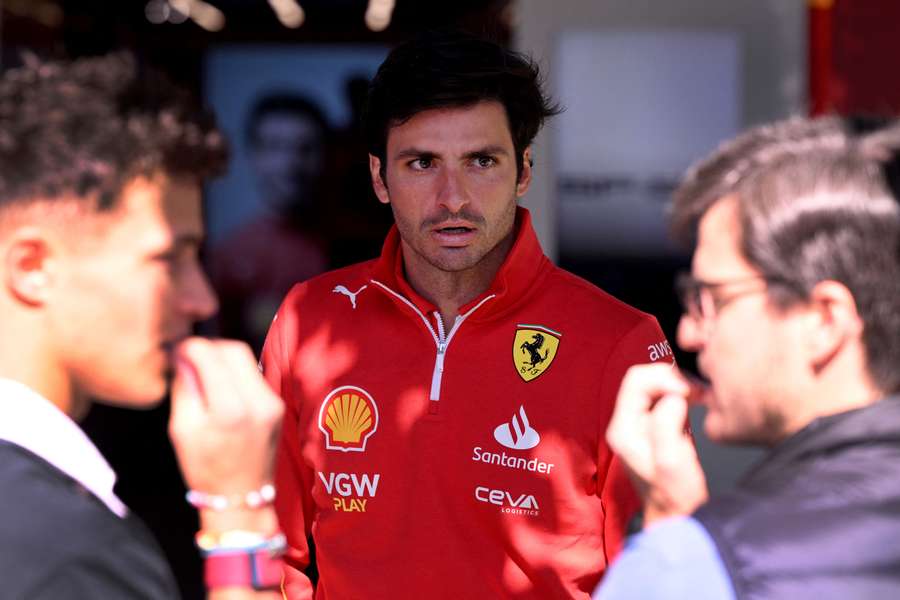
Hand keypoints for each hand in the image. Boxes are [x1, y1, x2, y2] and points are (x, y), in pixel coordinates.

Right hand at [168, 337, 283, 498]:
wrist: (242, 496)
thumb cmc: (205, 468)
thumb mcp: (182, 430)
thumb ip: (184, 388)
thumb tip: (183, 356)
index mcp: (230, 410)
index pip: (211, 354)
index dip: (190, 347)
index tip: (177, 352)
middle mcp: (258, 401)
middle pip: (234, 349)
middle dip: (209, 348)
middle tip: (190, 359)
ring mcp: (272, 402)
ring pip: (246, 359)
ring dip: (222, 359)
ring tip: (203, 374)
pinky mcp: (277, 404)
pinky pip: (253, 375)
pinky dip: (235, 373)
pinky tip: (221, 388)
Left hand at [606, 363, 708, 526]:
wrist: (677, 517)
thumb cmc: (675, 496)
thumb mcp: (672, 461)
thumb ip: (667, 424)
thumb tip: (674, 398)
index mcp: (624, 428)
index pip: (636, 380)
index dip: (665, 378)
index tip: (689, 390)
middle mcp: (626, 423)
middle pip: (644, 380)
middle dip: (673, 379)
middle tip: (698, 392)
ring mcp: (639, 425)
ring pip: (655, 387)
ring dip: (678, 386)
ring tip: (700, 397)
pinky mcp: (654, 427)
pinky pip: (664, 399)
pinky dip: (681, 396)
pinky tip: (695, 405)